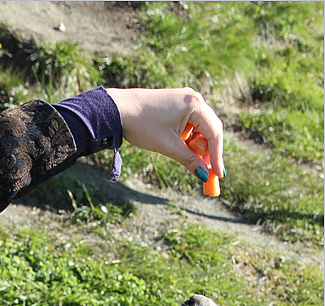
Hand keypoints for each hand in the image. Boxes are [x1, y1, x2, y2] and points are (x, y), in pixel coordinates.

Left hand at [105, 87, 224, 179]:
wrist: (117, 109)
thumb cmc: (142, 125)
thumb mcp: (167, 146)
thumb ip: (189, 160)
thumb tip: (204, 175)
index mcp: (195, 105)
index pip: (214, 134)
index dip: (217, 157)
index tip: (218, 176)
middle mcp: (194, 98)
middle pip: (211, 129)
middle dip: (210, 152)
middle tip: (208, 173)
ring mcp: (186, 99)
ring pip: (201, 127)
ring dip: (199, 146)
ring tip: (192, 162)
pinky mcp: (177, 103)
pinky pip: (191, 123)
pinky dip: (190, 138)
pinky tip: (183, 149)